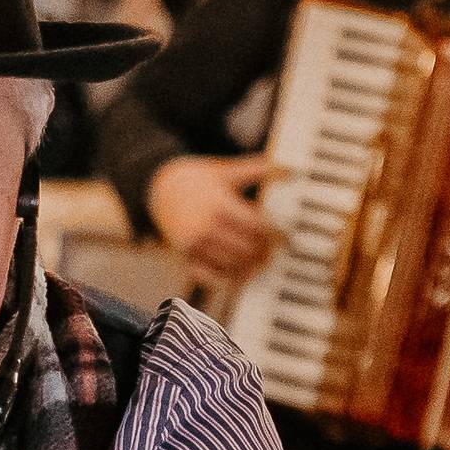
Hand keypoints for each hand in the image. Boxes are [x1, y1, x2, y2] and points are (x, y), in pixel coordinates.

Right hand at [147, 154, 277, 276]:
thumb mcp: (226, 170)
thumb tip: (290, 169)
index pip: (256, 228)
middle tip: (274, 250)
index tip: (283, 236)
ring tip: (261, 263)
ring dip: (250, 267)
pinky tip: (240, 275)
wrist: (158, 188)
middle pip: (247, 249)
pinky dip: (228, 280)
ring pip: (233, 266)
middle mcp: (206, 229)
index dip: (274, 234)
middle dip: (264, 252)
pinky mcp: (186, 258)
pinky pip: (211, 278)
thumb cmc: (196, 179)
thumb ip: (258, 169)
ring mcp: (194, 246)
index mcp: (219, 206)